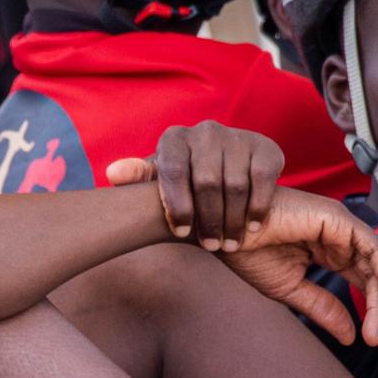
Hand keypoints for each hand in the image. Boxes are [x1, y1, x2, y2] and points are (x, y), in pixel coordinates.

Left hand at [107, 122, 285, 252]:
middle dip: (207, 220)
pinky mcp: (264, 147)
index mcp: (174, 138)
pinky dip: (256, 208)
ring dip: (232, 221)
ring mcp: (236, 136)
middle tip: (210, 246)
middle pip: (207, 182)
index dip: (177, 205)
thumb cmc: (184, 178)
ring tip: (229, 243)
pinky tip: (251, 227)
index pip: (173, 171)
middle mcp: (205, 131)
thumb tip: (112, 174)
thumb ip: (139, 178)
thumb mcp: (160, 180)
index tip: (181, 233)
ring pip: (235, 186)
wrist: (229, 163)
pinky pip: (262, 182)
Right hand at [213, 187, 377, 357]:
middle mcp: (341, 237)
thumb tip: (351, 337)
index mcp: (330, 251)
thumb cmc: (249, 252)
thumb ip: (324, 309)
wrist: (225, 231)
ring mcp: (342, 225)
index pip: (366, 283)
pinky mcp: (339, 218)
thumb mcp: (291, 290)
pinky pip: (372, 248)